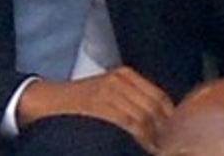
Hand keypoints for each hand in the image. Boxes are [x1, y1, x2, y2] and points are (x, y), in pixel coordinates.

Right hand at [16, 67, 174, 152]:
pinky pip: (128, 122)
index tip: (178, 134)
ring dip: (154, 137)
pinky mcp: (99, 104)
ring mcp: (109, 90)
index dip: (171, 117)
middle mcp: (121, 79)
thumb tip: (158, 125)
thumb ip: (131, 102)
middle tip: (172, 146)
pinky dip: (140, 137)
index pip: (159, 97)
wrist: (46, 100)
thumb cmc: (78, 102)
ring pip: (143, 116)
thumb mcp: (108, 93)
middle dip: (165, 129)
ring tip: (160, 150)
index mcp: (126, 75)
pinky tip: (144, 147)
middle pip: (154, 107)